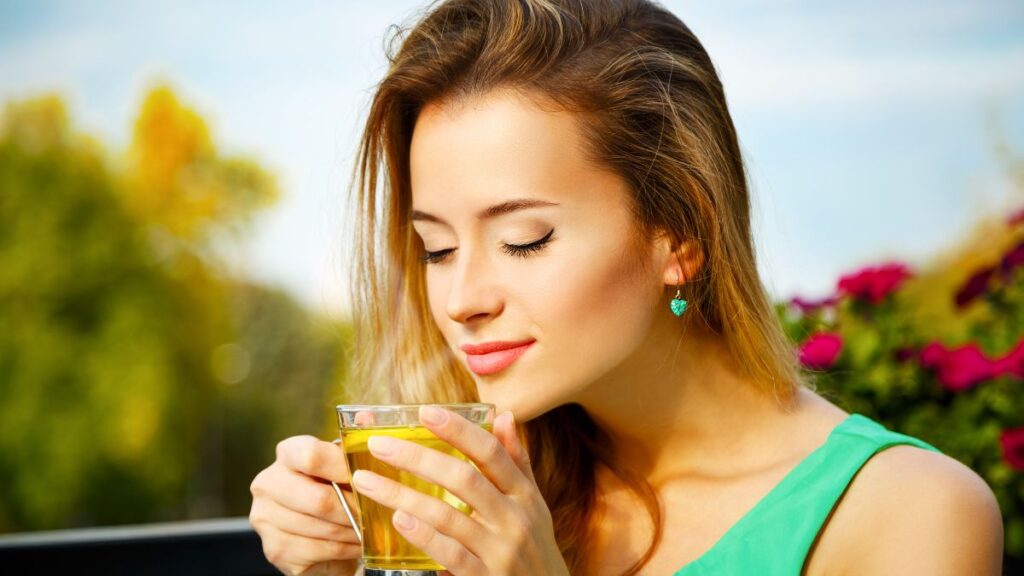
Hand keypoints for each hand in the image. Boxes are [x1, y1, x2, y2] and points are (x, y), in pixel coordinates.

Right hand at [249, 435, 361, 575]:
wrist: (319, 534)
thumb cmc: (336, 492)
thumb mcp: (345, 464)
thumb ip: (354, 441)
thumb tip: (365, 417)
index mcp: (286, 453)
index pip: (311, 456)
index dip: (343, 469)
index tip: (367, 478)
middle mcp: (268, 483)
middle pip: (318, 500)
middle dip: (352, 509)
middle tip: (374, 513)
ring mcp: (265, 517)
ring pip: (321, 527)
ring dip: (351, 531)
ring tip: (368, 529)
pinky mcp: (273, 548)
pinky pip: (317, 550)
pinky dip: (343, 549)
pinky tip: (354, 544)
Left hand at [350, 405, 568, 575]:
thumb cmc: (535, 546)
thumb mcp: (533, 503)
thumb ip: (516, 461)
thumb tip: (504, 415)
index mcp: (523, 493)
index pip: (490, 452)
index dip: (458, 430)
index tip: (425, 411)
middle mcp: (514, 518)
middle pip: (463, 478)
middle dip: (417, 458)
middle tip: (379, 445)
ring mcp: (500, 550)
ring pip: (448, 515)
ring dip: (403, 495)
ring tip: (368, 481)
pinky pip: (451, 554)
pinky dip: (424, 536)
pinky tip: (398, 519)